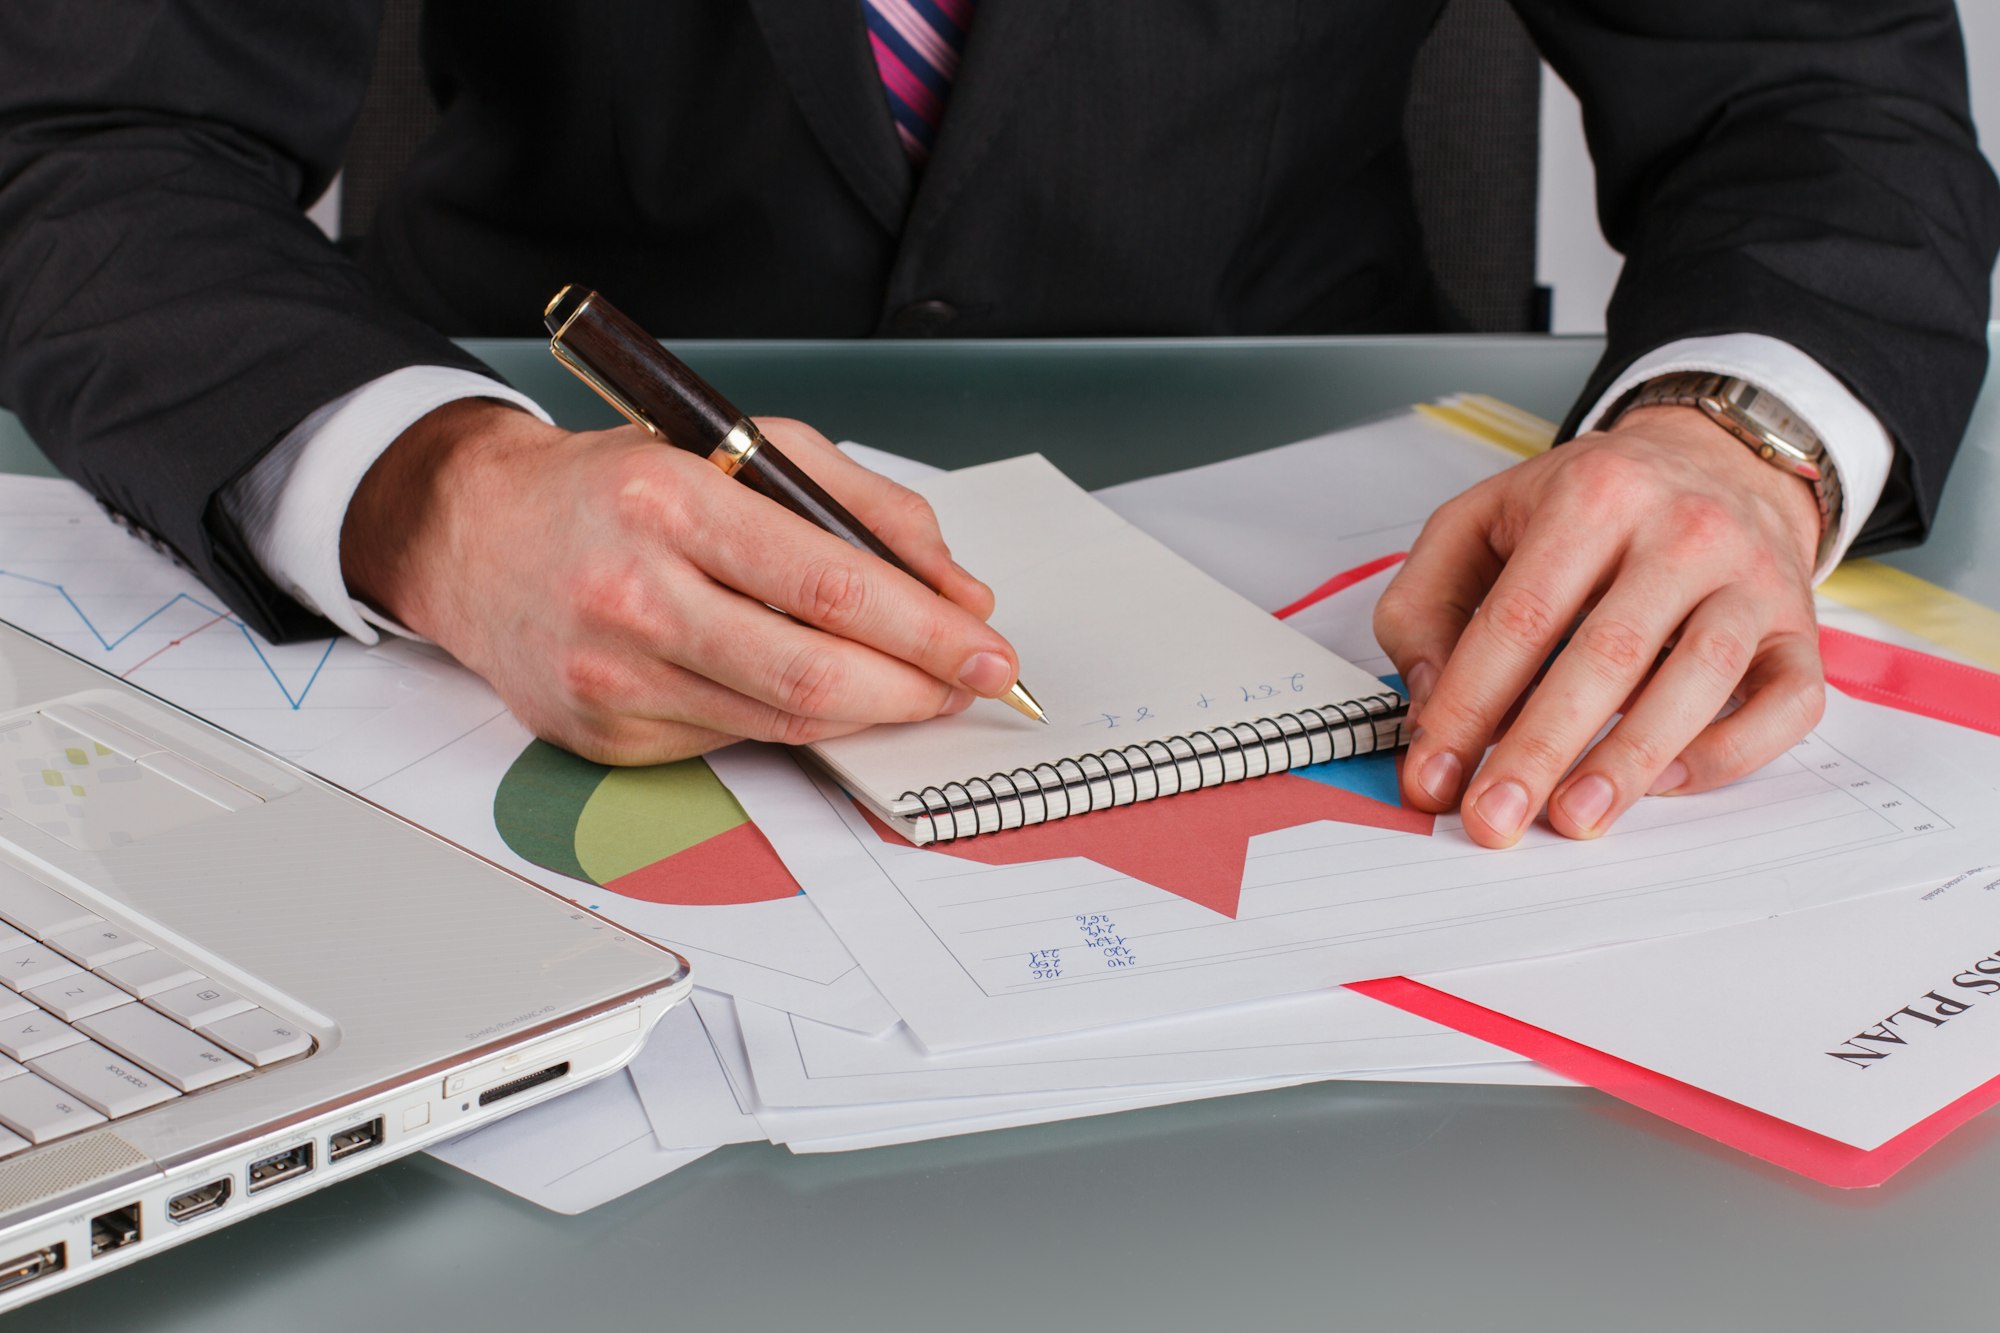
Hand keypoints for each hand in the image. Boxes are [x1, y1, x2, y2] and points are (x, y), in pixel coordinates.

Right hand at [341, 400, 1020, 762]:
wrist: (477, 535)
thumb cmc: (618, 487)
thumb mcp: (743, 447)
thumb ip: (862, 507)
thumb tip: (956, 589)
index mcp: (670, 499)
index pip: (831, 584)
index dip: (928, 629)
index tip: (987, 647)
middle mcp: (632, 592)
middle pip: (814, 673)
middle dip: (917, 688)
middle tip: (970, 684)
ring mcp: (612, 676)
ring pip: (783, 720)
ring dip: (870, 712)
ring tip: (915, 689)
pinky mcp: (603, 734)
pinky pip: (735, 740)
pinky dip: (794, 721)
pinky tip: (818, 693)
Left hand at [1373, 405, 1825, 846]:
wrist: (1713, 461)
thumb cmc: (1584, 507)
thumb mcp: (1477, 522)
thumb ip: (1426, 606)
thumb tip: (1431, 704)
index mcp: (1592, 495)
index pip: (1520, 618)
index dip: (1469, 706)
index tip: (1433, 776)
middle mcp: (1683, 530)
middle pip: (1606, 655)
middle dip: (1540, 751)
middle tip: (1494, 820)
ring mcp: (1752, 579)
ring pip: (1700, 679)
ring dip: (1630, 762)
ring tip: (1573, 820)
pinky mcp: (1800, 627)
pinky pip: (1787, 703)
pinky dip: (1729, 752)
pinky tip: (1666, 784)